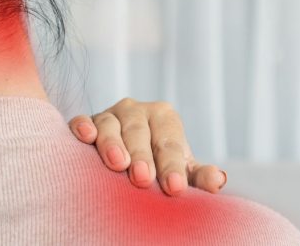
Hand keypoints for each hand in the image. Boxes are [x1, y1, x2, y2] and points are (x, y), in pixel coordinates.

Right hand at [68, 98, 226, 196]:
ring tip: (118, 163)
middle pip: (138, 131)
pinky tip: (85, 136)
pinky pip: (82, 121)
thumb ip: (198, 175)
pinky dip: (82, 127)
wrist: (129, 155)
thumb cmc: (159, 163)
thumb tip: (218, 180)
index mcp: (164, 117)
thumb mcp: (181, 170)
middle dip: (142, 155)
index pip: (169, 142)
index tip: (175, 188)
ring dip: (112, 143)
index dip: (172, 165)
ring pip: (109, 125)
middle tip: (144, 178)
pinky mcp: (86, 122)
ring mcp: (110, 115)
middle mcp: (136, 111)